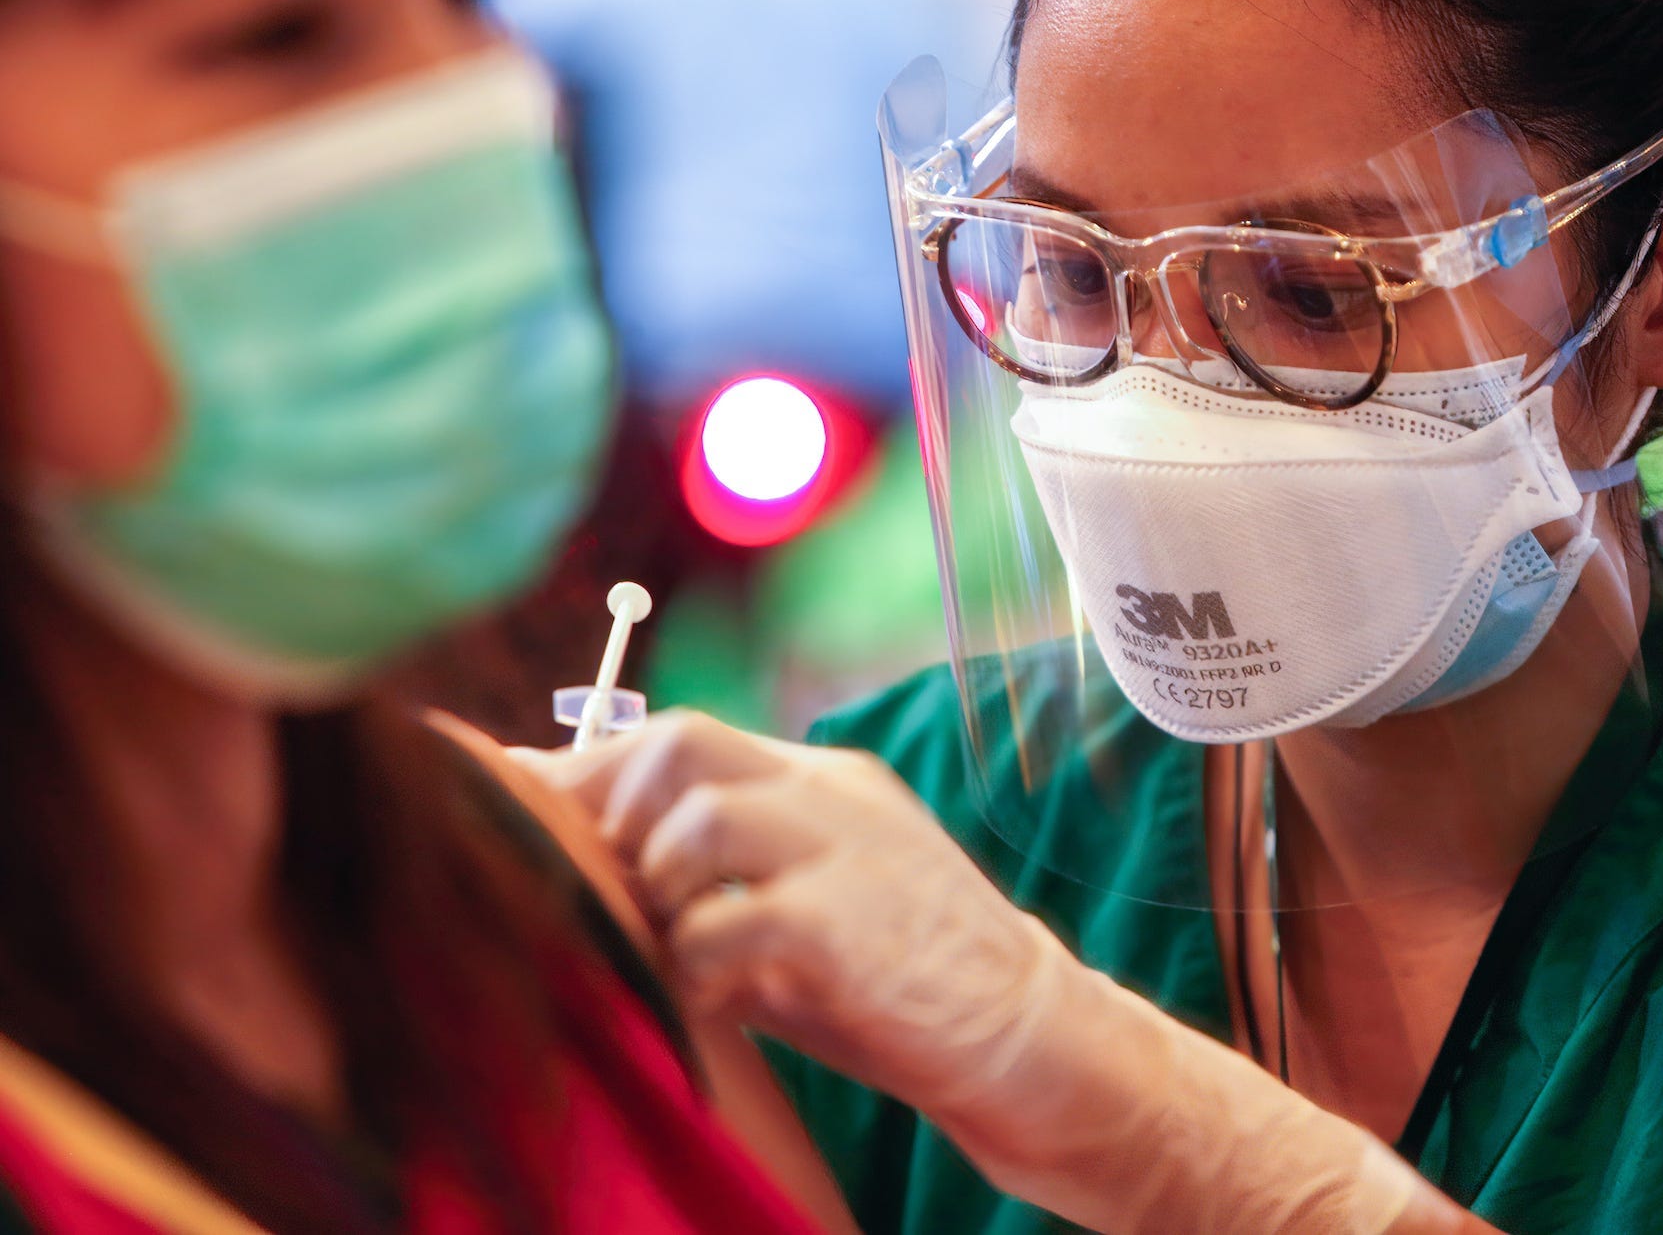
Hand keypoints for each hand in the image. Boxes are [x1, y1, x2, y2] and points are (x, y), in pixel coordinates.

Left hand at [511, 712, 1063, 1119]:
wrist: (1028, 1036)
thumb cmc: (901, 983)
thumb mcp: (805, 907)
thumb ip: (718, 882)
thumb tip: (593, 877)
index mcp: (819, 781)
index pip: (679, 736)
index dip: (590, 770)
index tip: (523, 802)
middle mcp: (829, 794)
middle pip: (681, 742)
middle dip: (610, 807)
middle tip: (598, 881)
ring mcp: (843, 848)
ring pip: (699, 817)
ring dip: (659, 887)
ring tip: (677, 944)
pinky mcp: (847, 922)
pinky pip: (728, 921)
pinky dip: (696, 961)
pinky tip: (715, 996)